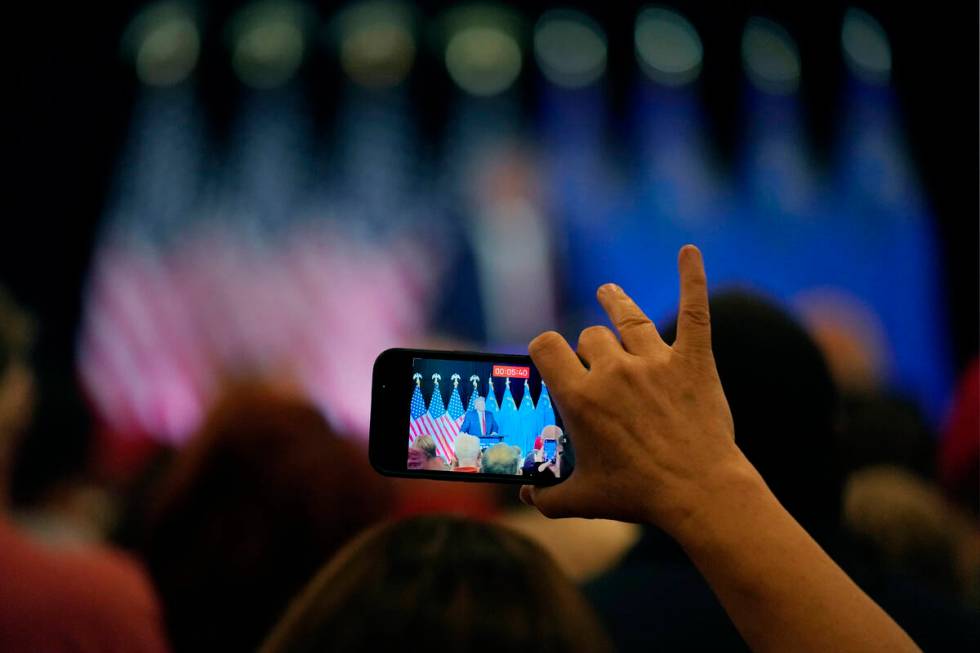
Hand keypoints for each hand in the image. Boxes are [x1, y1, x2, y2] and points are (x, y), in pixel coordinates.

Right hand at [521, 245, 748, 537]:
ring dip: (615, 302)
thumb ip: (546, 497)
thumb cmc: (638, 497)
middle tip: (597, 364)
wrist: (699, 493)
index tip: (551, 358)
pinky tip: (689, 251)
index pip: (547, 347)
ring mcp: (655, 362)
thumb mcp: (582, 501)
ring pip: (627, 317)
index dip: (545, 349)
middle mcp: (613, 372)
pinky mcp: (694, 361)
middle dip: (589, 348)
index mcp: (580, 398)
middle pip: (589, 336)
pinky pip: (694, 310)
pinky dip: (692, 278)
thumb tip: (527, 495)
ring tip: (608, 293)